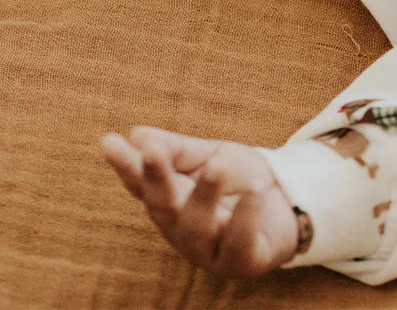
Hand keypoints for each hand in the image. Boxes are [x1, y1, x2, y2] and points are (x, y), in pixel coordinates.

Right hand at [101, 126, 299, 276]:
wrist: (288, 205)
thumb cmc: (239, 180)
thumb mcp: (211, 156)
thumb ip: (177, 150)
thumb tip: (136, 135)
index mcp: (170, 201)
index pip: (142, 183)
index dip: (126, 165)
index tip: (108, 141)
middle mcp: (182, 229)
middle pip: (163, 205)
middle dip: (156, 179)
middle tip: (152, 152)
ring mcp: (209, 250)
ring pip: (197, 228)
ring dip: (205, 196)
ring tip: (218, 166)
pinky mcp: (241, 262)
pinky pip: (239, 244)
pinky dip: (246, 218)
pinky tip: (255, 193)